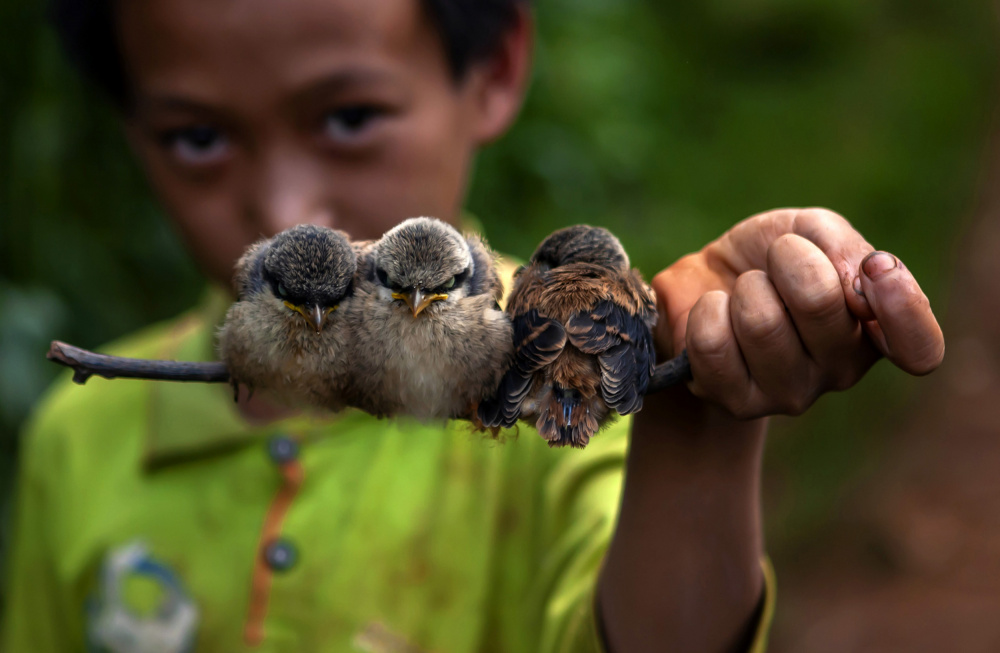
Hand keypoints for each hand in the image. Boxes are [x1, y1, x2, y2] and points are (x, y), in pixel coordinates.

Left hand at [651, 207, 944, 419]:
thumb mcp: (807, 231)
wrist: (701, 286)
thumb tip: (856, 282)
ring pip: (760, 321)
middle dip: (786, 259)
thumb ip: (839, 245)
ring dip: (744, 288)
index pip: (919, 347)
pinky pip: (713, 342)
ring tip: (743, 294)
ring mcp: (789, 393)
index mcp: (874, 328)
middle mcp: (841, 370)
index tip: (876, 267)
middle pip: (819, 301)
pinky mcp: (736, 402)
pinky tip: (716, 316)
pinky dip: (707, 310)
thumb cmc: (766, 260)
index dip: (902, 307)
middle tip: (775, 263)